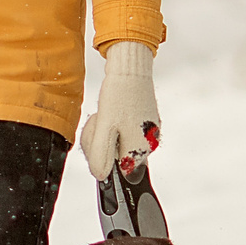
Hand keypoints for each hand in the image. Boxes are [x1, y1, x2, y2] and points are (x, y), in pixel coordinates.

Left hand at [76, 42, 159, 178]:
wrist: (131, 68)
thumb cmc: (119, 95)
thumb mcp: (104, 127)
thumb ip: (101, 155)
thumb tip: (100, 176)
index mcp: (140, 149)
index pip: (116, 170)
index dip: (102, 157)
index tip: (97, 140)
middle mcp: (148, 144)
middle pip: (117, 158)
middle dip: (102, 142)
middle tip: (99, 122)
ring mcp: (147, 133)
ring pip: (118, 143)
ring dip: (106, 131)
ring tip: (105, 114)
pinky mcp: (144, 122)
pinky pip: (124, 131)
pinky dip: (114, 124)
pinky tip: (113, 110)